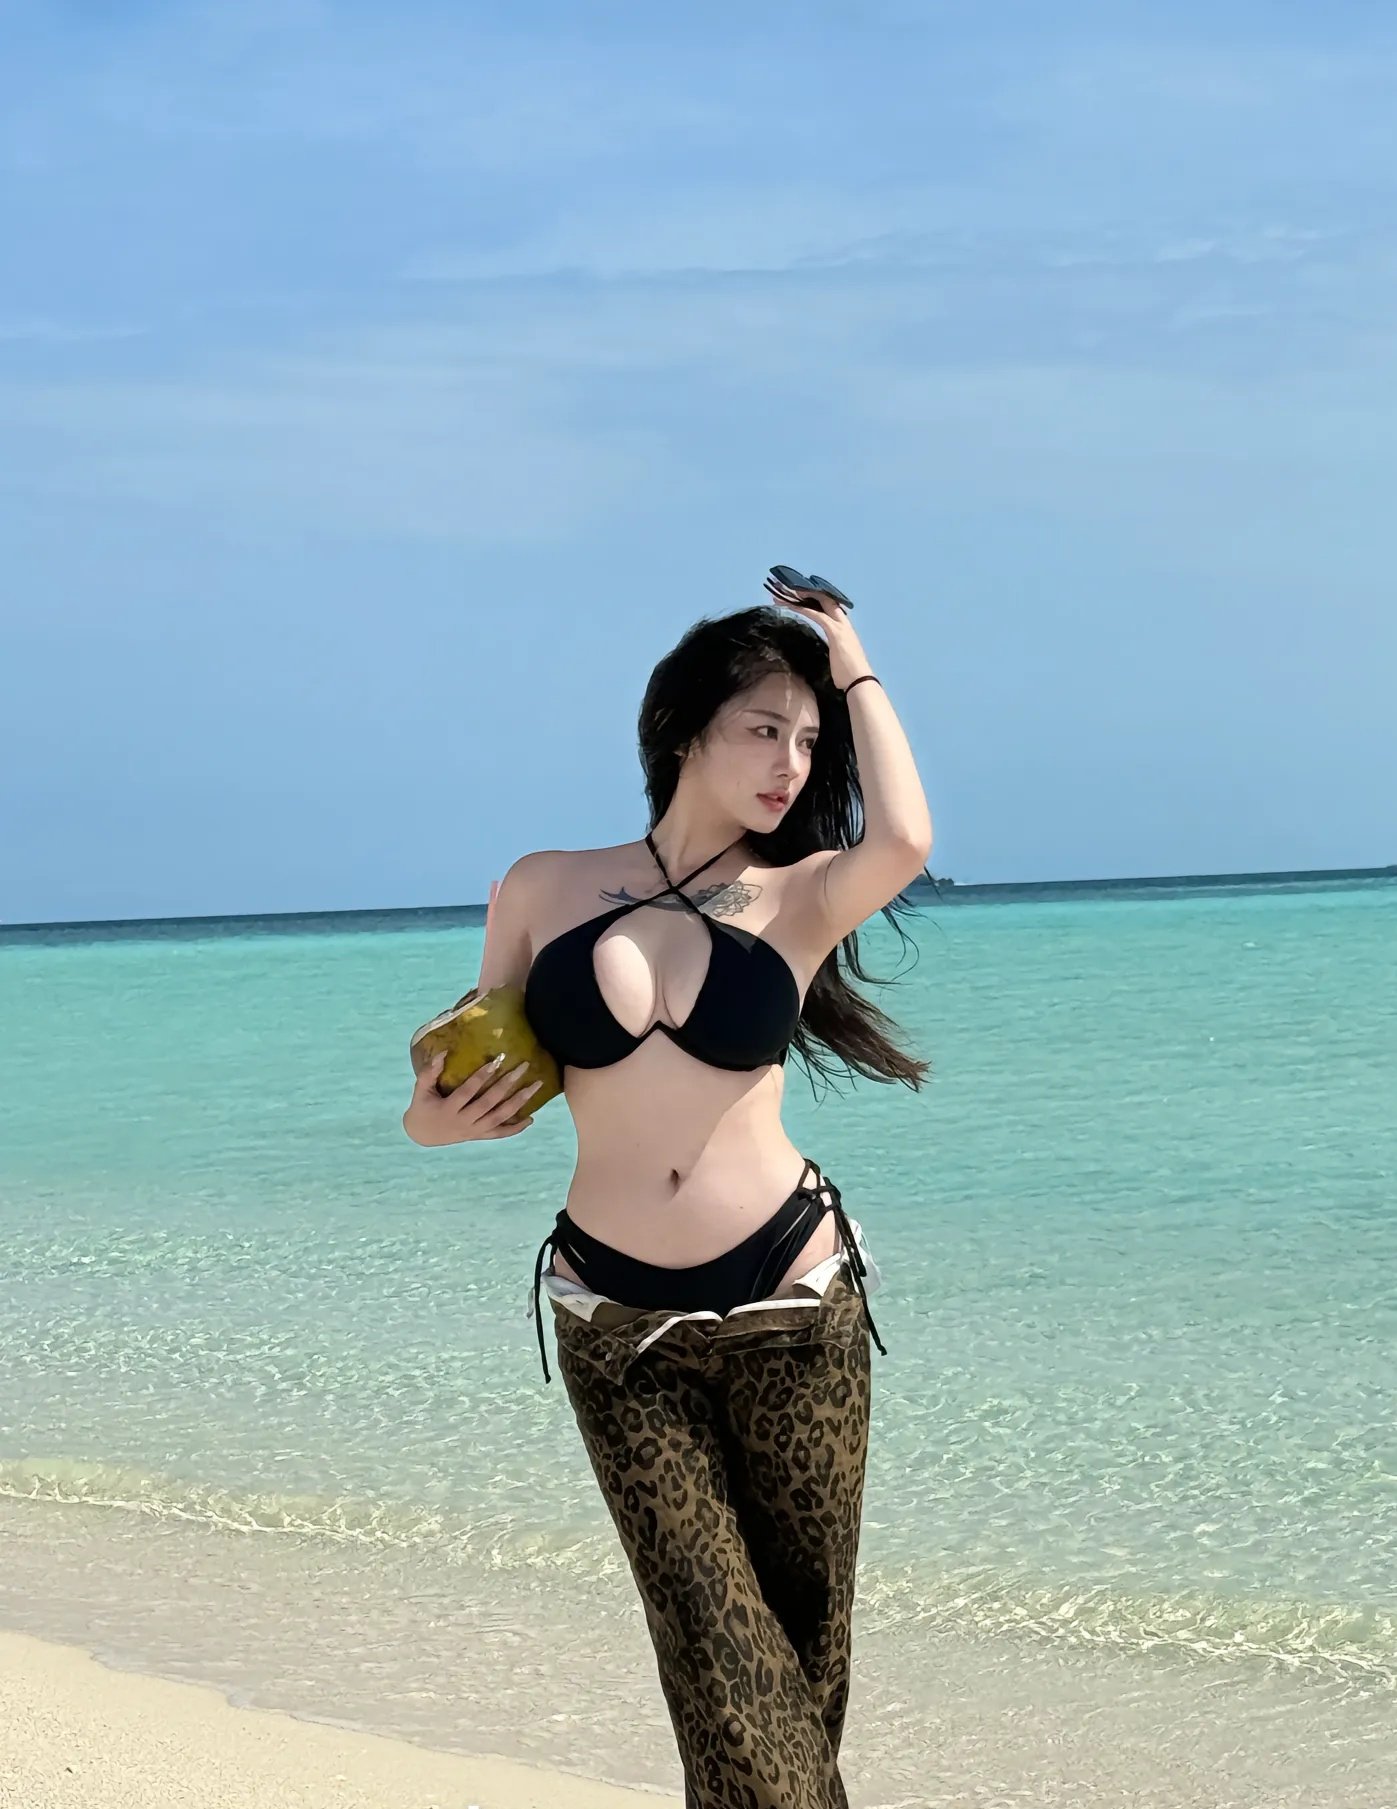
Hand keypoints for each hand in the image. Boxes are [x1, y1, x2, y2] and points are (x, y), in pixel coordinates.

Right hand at [402, 1049, 541, 1144]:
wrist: (422, 1135)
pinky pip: (500, 1134)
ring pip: (499, 1117)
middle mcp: (464, 1122)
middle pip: (489, 1103)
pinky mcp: (479, 1136)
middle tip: (523, 1067)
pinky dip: (516, 1128)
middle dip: (507, 1084)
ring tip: (535, 1086)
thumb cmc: (422, 1107)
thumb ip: (429, 1072)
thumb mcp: (420, 1090)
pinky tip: (531, 1118)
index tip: (497, 1061)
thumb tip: (442, 1052)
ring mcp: (473, 1131)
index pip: (468, 1091)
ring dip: (519, 1102)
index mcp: (448, 1109)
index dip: (482, 1076)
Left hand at [764, 577, 871, 691]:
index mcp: (845, 630)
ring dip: (801, 597)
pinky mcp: (835, 632)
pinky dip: (802, 608)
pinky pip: (816, 615)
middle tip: (789, 588)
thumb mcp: (838, 660)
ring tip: (784, 593)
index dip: (815, 599)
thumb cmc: (849, 677)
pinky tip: (790, 605)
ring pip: (818, 604)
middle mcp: (844, 624)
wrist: (860, 683)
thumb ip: (834, 652)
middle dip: (807, 592)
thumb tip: (829, 657)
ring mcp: (840, 627)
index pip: (829, 608)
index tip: (800, 596)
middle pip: (825, 600)